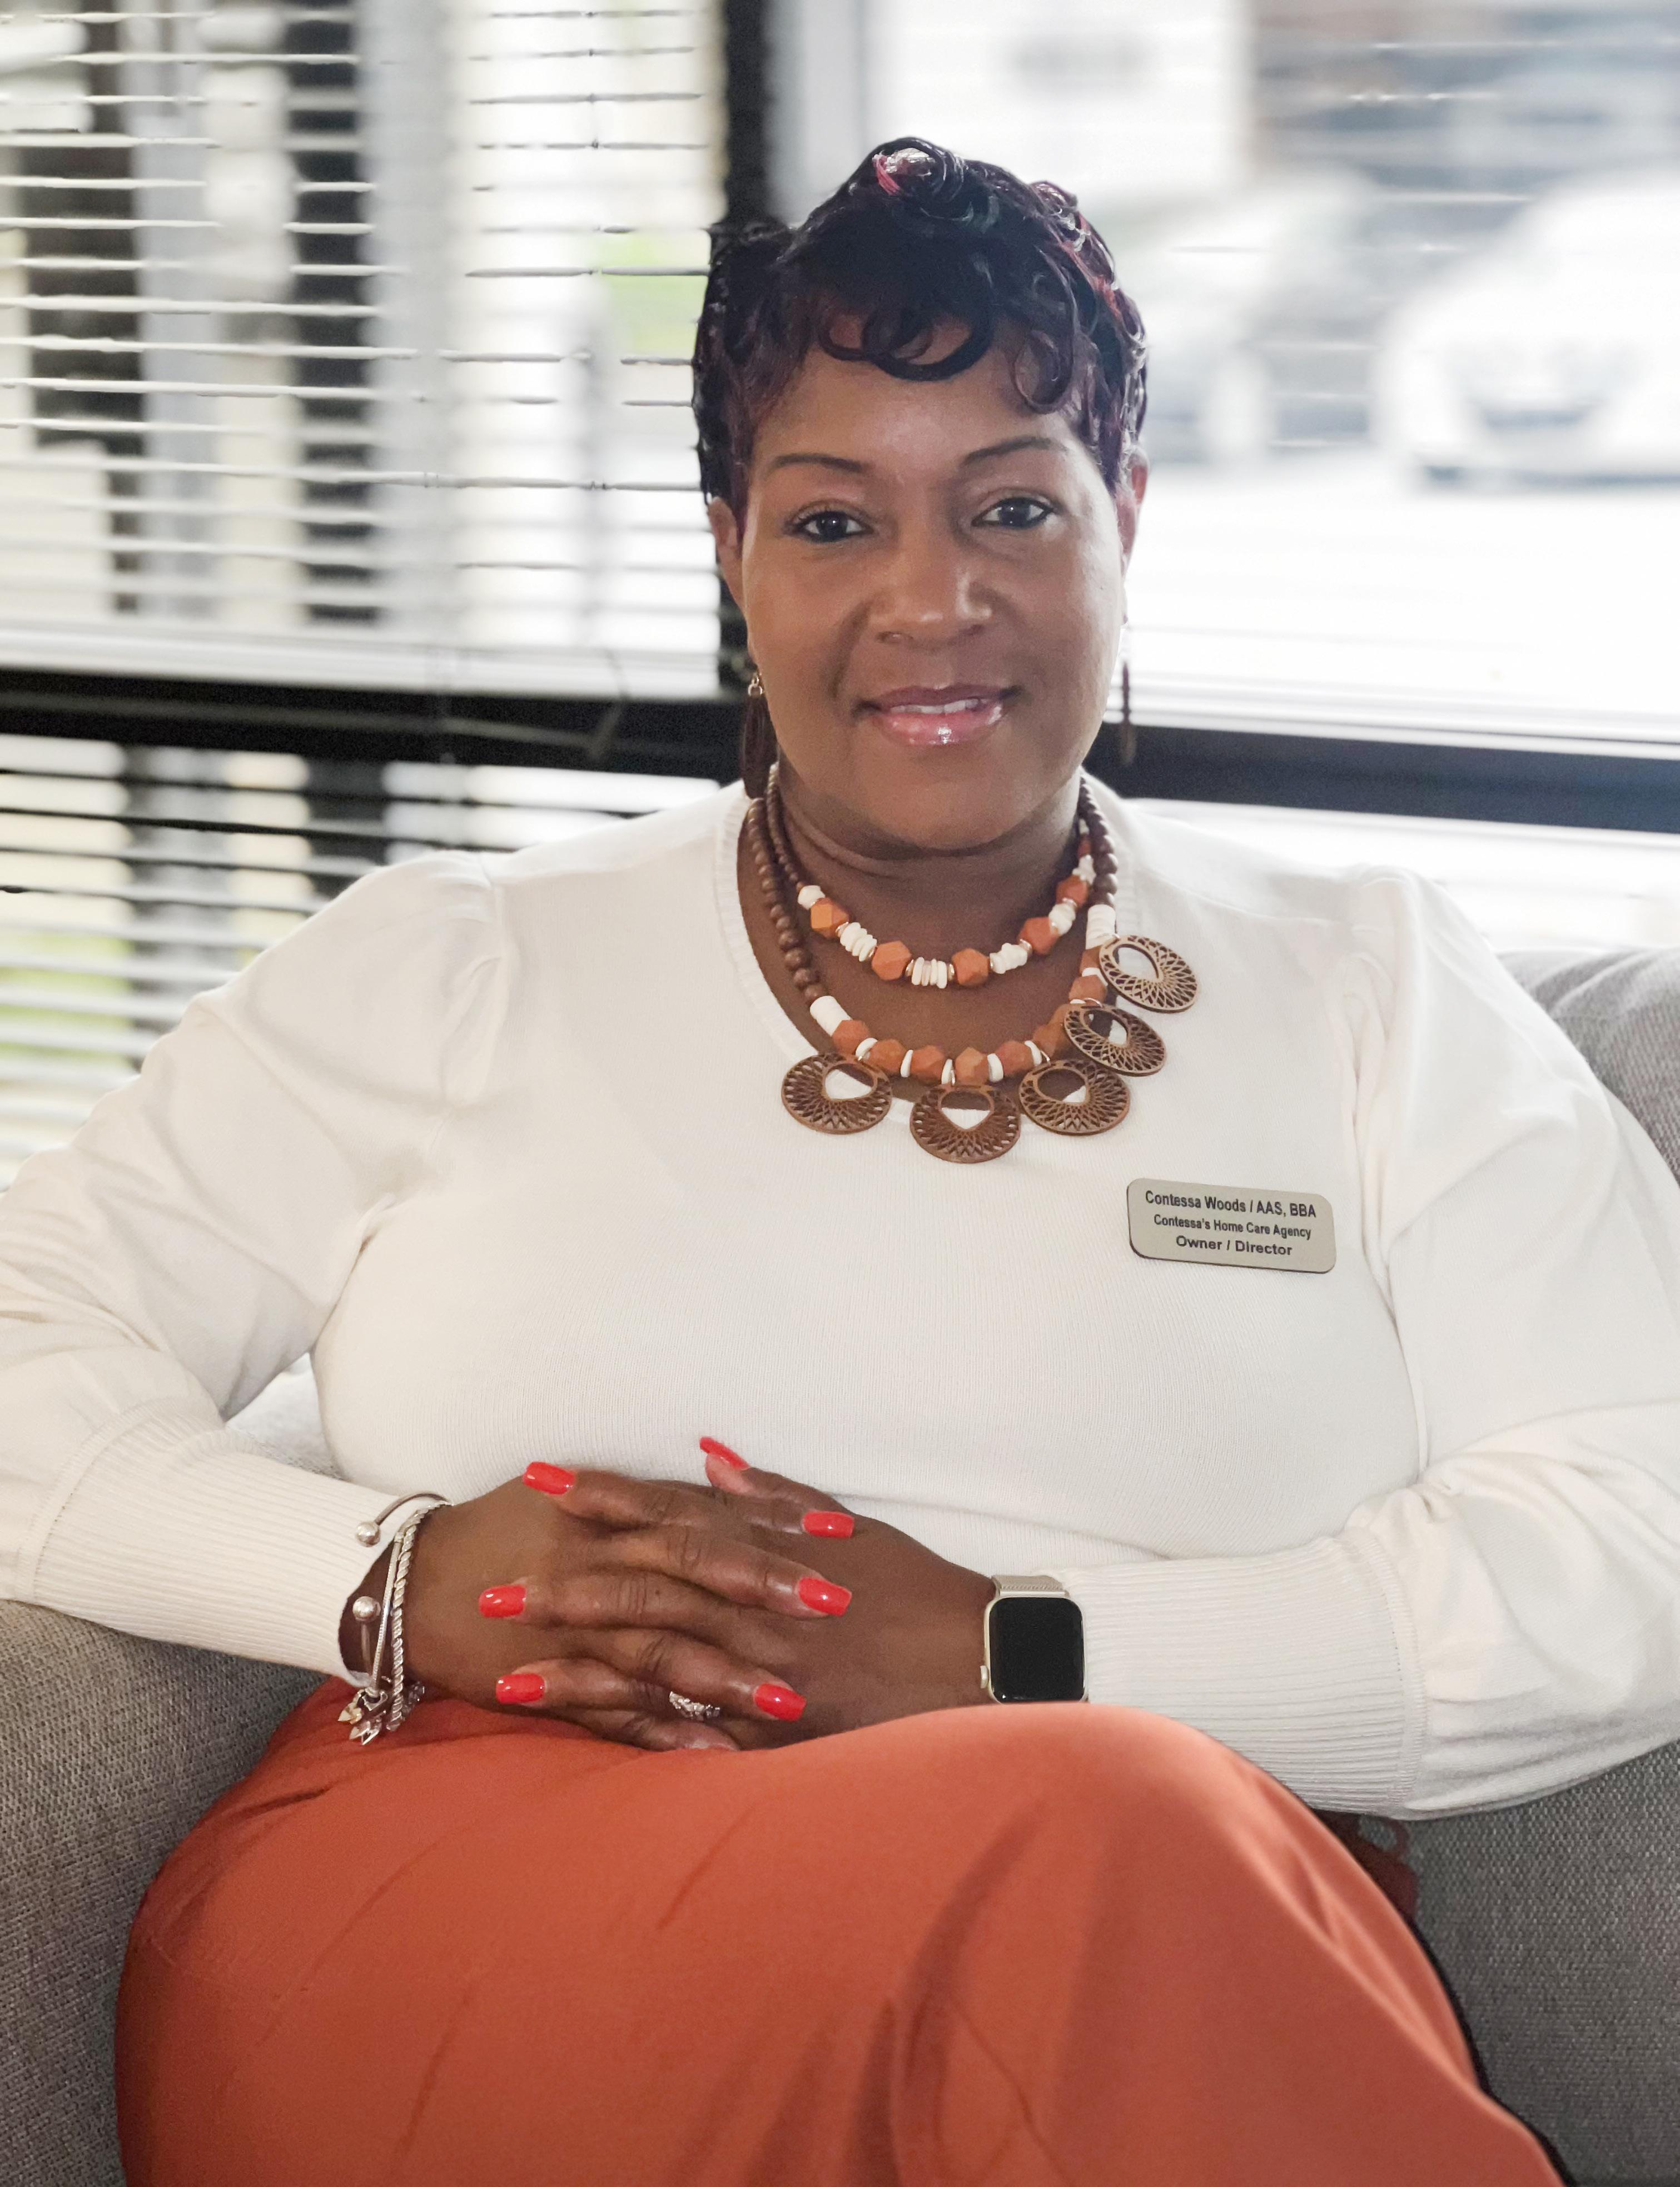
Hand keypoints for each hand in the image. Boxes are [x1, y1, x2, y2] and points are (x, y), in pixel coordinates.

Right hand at [400, 1458, 855, 1750]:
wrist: (406, 1580)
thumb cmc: (501, 1529)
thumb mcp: (575, 1500)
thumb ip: (652, 1496)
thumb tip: (727, 1472)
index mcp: (610, 1515)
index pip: (707, 1512)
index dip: (773, 1518)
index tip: (839, 1528)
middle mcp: (598, 1562)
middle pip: (692, 1570)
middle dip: (765, 1587)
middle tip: (835, 1603)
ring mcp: (574, 1627)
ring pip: (660, 1648)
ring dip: (727, 1676)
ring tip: (792, 1700)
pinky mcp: (550, 1680)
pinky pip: (612, 1712)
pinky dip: (663, 1736)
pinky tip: (716, 1758)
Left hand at [489, 1443, 994, 1746]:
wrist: (983, 1657)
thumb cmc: (915, 1587)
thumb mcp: (850, 1524)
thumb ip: (770, 1493)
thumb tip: (706, 1457)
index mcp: (769, 1549)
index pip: (670, 1516)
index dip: (605, 1498)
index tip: (544, 1483)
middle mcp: (756, 1604)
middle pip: (643, 1588)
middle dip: (563, 1585)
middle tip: (487, 1588)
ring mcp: (763, 1667)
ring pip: (652, 1660)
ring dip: (576, 1665)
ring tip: (503, 1672)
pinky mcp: (777, 1727)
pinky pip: (694, 1729)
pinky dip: (637, 1732)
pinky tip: (585, 1738)